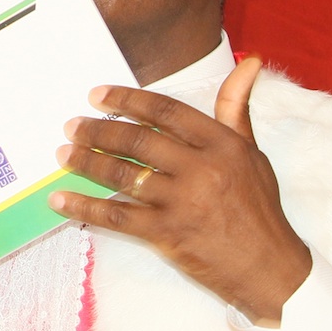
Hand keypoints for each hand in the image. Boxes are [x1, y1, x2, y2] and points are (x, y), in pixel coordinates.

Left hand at [49, 57, 312, 323]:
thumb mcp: (253, 153)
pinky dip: (84, 206)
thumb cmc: (259, 208)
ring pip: (122, 175)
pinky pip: (116, 216)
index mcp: (222, 144)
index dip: (127, 99)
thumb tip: (248, 61)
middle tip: (72, 125)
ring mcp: (183, 202)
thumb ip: (236, 109)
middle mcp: (201, 169)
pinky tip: (61, 200)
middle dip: (98, 131)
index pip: (166, 111)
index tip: (97, 95)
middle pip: (138, 140)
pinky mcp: (167, 234)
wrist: (270, 269)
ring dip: (86, 162)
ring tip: (63, 154)